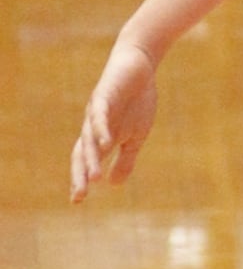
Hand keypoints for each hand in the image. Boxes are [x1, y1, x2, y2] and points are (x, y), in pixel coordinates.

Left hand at [70, 38, 158, 201]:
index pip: (86, 162)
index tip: (77, 201)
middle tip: (80, 196)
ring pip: (89, 139)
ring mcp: (97, 111)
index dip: (80, 179)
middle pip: (81, 154)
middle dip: (80, 175)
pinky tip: (105, 144)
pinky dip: (101, 130)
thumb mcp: (136, 136)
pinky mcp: (104, 96)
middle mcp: (92, 126)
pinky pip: (100, 115)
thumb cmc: (136, 101)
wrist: (139, 67)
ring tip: (94, 179)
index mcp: (100, 137)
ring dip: (91, 160)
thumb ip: (125, 159)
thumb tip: (113, 185)